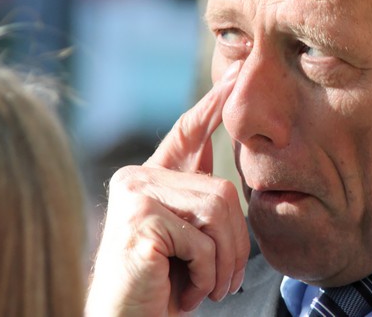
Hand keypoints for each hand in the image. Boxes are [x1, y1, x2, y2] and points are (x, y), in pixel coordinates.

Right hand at [86, 61, 248, 316]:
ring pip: (218, 211)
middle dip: (235, 242)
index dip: (214, 105)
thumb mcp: (185, 238)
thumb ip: (196, 196)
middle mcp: (137, 178)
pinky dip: (206, 275)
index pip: (188, 132)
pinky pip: (202, 241)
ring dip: (223, 262)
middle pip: (222, 189)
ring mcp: (135, 196)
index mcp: (149, 178)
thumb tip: (216, 146)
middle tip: (226, 283)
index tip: (236, 77)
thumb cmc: (159, 287)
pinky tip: (187, 293)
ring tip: (207, 289)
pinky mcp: (140, 222)